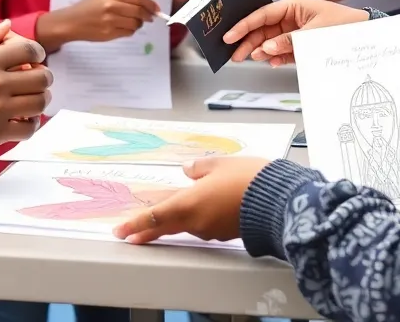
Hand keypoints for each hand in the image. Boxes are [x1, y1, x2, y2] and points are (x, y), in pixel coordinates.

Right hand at [0, 20, 51, 153]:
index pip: (29, 50)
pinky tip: (26, 119)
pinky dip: (32, 124)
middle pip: (41, 78)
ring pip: (39, 103)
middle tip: (40, 79)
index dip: (38, 52)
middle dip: (45, 77)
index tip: (36, 58)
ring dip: (42, 99)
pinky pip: (28, 129)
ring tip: (36, 98)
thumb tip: (9, 24)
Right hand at [38, 0, 160, 48]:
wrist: (71, 22)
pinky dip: (130, 31)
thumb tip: (146, 5)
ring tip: (132, 22)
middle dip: (148, 16)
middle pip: (139, 11)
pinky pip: (128, 33)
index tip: (157, 9)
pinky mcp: (109, 33)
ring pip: (135, 23)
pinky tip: (124, 28)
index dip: (151, 4)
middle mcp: (111, 6)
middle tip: (149, 18)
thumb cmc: (88, 7)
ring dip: (138, 24)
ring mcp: (110, 20)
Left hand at [113, 157, 267, 243]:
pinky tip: (202, 207)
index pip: (154, 217)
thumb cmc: (248, 179)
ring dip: (175, 218)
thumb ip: (199, 168)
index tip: (120, 231)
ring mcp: (212, 230)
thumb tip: (187, 171)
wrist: (279, 202)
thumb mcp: (220, 164)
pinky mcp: (227, 233)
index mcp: (189, 204)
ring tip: (167, 209)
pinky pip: (205, 224)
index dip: (135, 224)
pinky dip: (197, 217)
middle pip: (166, 226)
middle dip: (146, 230)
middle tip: (130, 235)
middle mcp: (196, 222)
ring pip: (187, 224)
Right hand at [224, 0, 369, 64]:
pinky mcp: (300, 43)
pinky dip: (277, 57)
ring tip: (254, 59)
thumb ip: (288, 41)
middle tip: (235, 55)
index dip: (243, 26)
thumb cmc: (342, 24)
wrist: (365, 32)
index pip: (261, 15)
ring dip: (262, 51)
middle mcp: (290, 17)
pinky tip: (273, 62)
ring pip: (270, 41)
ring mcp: (294, 30)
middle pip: (262, 29)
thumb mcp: (314, 32)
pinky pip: (282, 50)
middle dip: (248, 42)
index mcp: (292, 6)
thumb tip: (266, 48)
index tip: (229, 36)